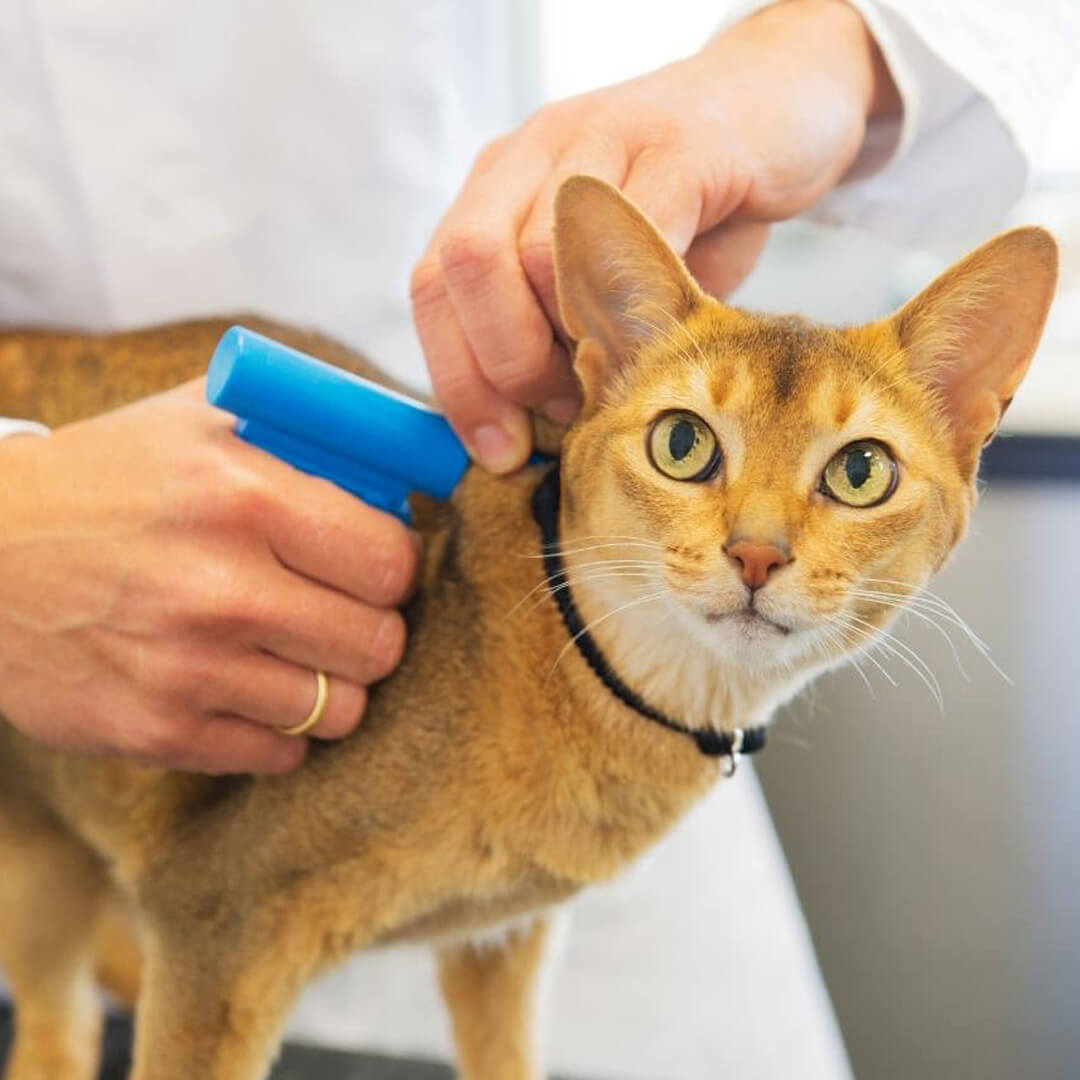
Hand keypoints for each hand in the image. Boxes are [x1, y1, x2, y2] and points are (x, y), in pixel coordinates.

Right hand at [0, 379, 419, 773]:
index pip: (390, 563)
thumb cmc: (108, 477)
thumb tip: (413, 464)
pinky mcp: (156, 731)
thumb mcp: (202, 417)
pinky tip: (249, 686)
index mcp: (242, 496)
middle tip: (342, 611)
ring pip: (339, 709)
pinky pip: (280, 755)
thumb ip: (312, 431)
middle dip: (372, 627)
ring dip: (330, 682)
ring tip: (294, 650)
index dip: (394, 566)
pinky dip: (279, 727)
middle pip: (378, 644)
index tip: (374, 565)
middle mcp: (219, 589)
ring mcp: (187, 670)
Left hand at [412, 0, 900, 471]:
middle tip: (564, 406)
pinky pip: (634, 235)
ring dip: (572, 345)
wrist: (778, 104)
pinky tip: (664, 336)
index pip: (432, 289)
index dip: (458, 383)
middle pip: (465, 266)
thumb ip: (560, 337)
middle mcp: (531, 154)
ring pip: (537, 256)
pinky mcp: (678, 147)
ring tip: (618, 376)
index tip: (500, 451)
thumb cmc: (688, 208)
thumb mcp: (606, 276)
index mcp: (497, 190)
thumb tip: (531, 434)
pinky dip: (639, 308)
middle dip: (506, 366)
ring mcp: (599, 140)